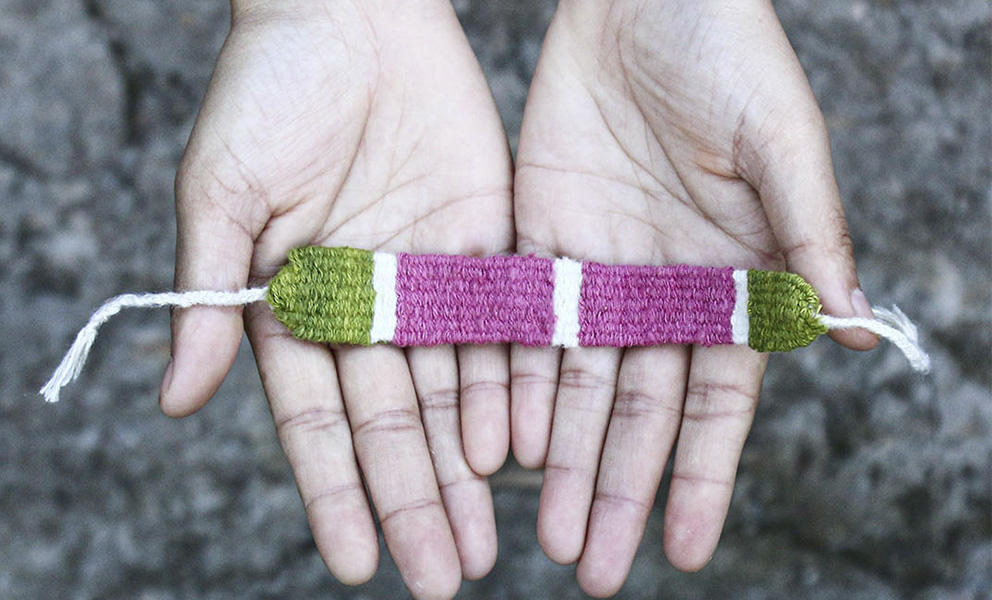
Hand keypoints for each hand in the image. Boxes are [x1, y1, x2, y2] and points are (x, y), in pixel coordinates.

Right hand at [160, 2, 512, 597]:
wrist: (351, 13)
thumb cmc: (268, 92)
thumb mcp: (222, 194)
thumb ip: (212, 298)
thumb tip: (177, 399)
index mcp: (297, 306)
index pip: (319, 420)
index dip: (337, 492)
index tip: (359, 561)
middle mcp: (368, 307)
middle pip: (395, 423)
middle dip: (416, 502)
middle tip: (442, 578)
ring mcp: (429, 280)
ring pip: (453, 392)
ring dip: (467, 468)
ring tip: (485, 542)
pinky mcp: (487, 243)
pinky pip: (502, 327)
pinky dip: (509, 386)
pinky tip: (519, 448)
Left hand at [511, 0, 876, 594]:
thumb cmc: (731, 55)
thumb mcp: (783, 145)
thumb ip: (810, 238)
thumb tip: (853, 332)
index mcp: (730, 283)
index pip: (714, 404)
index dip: (697, 476)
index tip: (680, 549)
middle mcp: (660, 291)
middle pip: (635, 410)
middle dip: (615, 487)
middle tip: (592, 567)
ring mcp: (597, 269)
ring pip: (573, 383)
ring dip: (558, 455)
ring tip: (542, 529)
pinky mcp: (538, 237)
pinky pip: (521, 323)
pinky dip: (510, 381)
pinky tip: (496, 441)